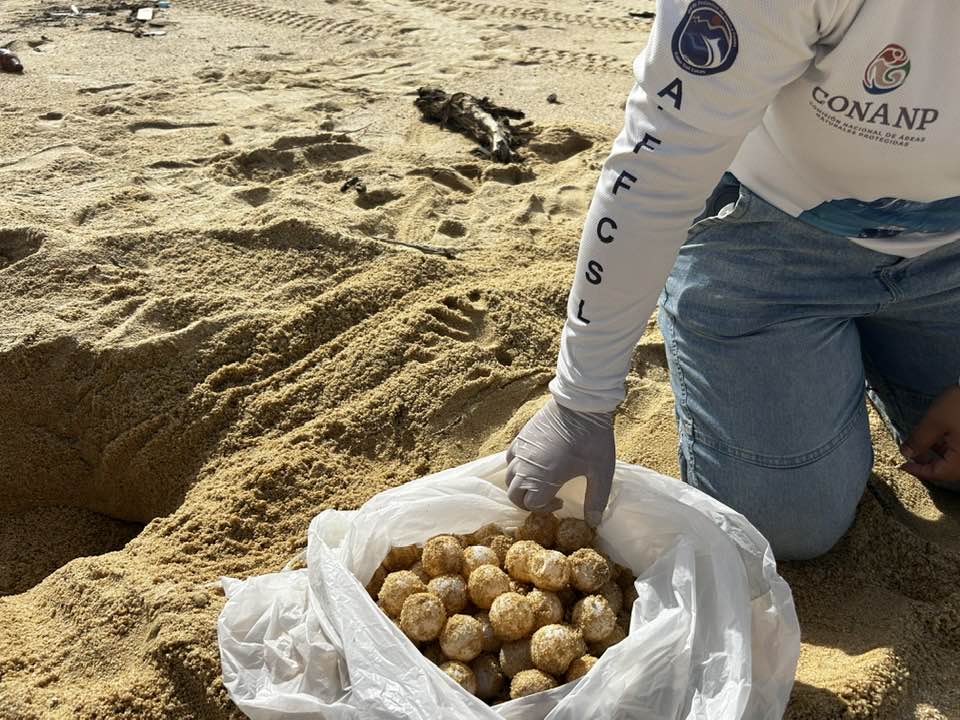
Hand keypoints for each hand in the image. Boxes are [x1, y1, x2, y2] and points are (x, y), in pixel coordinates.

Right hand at [506, 398, 615, 526]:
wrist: (582, 403)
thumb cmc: (593, 438)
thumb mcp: (601, 472)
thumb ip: (596, 500)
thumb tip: (593, 523)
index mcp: (544, 478)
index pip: (531, 504)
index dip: (545, 509)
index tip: (561, 502)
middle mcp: (527, 466)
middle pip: (513, 494)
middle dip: (527, 502)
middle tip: (545, 500)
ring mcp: (521, 450)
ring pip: (509, 477)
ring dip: (520, 486)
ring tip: (539, 484)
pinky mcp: (521, 437)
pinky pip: (509, 458)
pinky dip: (516, 467)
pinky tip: (532, 465)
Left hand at [900, 385, 959, 488]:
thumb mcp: (934, 422)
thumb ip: (918, 440)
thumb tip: (906, 453)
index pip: (938, 474)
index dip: (917, 470)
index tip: (903, 466)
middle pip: (947, 469)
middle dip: (927, 462)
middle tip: (911, 454)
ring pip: (954, 460)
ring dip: (937, 454)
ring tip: (922, 443)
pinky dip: (948, 447)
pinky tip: (939, 436)